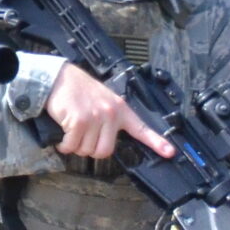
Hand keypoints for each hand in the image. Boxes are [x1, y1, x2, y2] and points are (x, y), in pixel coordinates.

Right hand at [42, 65, 176, 160]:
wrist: (60, 78)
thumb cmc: (78, 91)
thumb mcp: (103, 100)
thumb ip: (111, 119)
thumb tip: (106, 144)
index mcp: (120, 109)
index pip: (141, 129)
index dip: (156, 142)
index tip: (169, 152)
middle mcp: (111, 113)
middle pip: (105, 151)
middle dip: (90, 150)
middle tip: (82, 138)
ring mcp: (96, 117)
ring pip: (87, 150)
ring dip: (75, 146)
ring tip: (72, 131)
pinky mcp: (79, 121)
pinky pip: (72, 146)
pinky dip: (64, 145)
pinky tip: (63, 134)